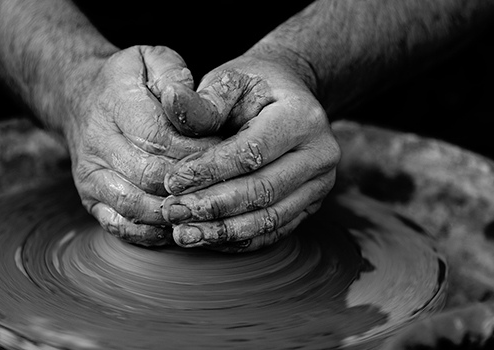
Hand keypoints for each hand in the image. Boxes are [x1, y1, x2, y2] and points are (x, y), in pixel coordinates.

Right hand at [65, 46, 217, 245]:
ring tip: (207, 210)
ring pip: (136, 207)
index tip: (226, 156)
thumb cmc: (131, 80)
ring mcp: (90, 175)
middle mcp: (96, 142)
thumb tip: (188, 103)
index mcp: (115, 104)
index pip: (159, 138)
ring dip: (175, 213)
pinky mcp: (90, 199)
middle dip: (192, 186)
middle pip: (150, 176)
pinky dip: (153, 233)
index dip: (197, 153)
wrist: (82, 98)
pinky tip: (179, 225)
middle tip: (225, 188)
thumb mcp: (153, 59)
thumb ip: (174, 76)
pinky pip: (121, 226)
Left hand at [160, 49, 340, 251]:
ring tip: (184, 234)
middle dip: (213, 206)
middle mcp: (321, 154)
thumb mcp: (230, 81)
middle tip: (173, 213)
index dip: (210, 170)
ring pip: (270, 218)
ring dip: (223, 231)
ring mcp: (320, 184)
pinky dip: (239, 240)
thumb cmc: (252, 88)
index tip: (172, 182)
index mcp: (303, 116)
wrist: (287, 97)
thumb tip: (172, 100)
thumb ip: (204, 101)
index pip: (252, 152)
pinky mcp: (310, 206)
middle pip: (263, 190)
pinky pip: (274, 231)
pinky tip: (206, 239)